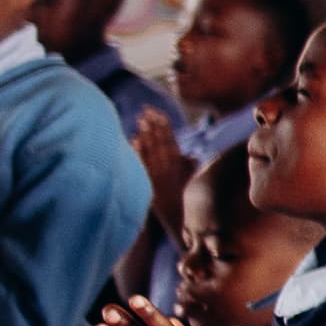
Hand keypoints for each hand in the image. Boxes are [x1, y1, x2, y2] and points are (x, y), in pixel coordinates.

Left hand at [131, 108, 188, 223]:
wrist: (171, 215)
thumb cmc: (178, 197)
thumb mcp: (187, 180)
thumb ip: (188, 167)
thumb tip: (192, 156)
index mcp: (177, 164)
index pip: (171, 140)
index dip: (164, 126)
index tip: (158, 113)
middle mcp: (168, 167)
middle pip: (160, 141)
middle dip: (154, 125)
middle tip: (146, 109)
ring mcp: (157, 173)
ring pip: (151, 149)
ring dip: (146, 133)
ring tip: (141, 119)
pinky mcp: (146, 179)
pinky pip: (142, 162)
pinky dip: (138, 150)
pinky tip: (134, 139)